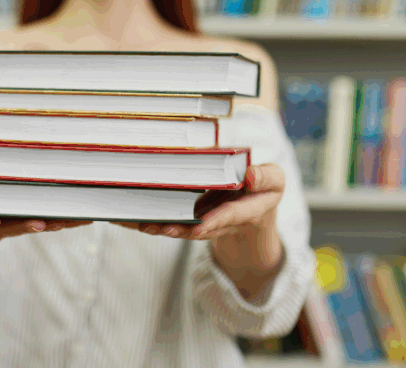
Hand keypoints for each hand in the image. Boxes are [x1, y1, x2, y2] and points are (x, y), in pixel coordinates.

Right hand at [0, 175, 91, 272]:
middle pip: (13, 228)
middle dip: (30, 225)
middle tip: (41, 223)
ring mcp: (7, 227)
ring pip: (34, 225)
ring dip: (56, 222)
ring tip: (75, 219)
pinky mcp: (19, 221)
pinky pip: (45, 220)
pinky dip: (63, 218)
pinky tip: (83, 215)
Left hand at [114, 163, 284, 241]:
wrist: (255, 213)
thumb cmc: (263, 189)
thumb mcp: (275, 181)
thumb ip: (265, 177)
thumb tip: (251, 176)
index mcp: (247, 210)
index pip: (230, 215)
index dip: (214, 221)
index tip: (198, 226)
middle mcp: (224, 220)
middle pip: (200, 228)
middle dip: (179, 229)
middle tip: (158, 228)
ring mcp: (206, 222)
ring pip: (183, 228)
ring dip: (162, 228)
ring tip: (141, 225)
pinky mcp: (191, 220)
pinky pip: (173, 222)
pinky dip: (153, 221)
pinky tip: (130, 220)